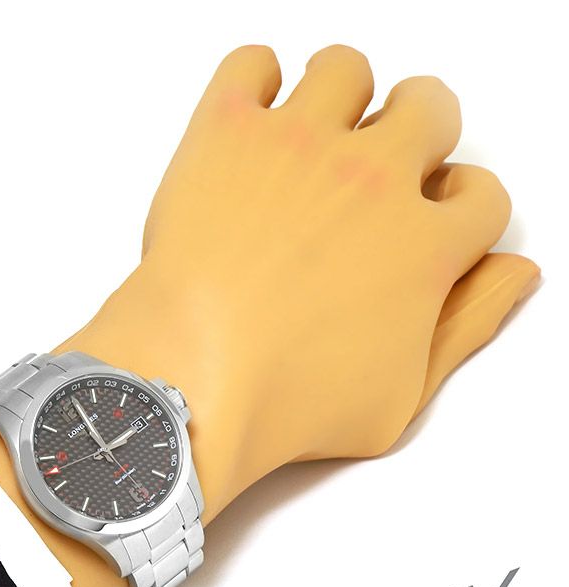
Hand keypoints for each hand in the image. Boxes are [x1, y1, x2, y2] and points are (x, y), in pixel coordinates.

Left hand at [55, 44, 538, 518]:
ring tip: (312, 141)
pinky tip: (250, 123)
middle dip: (419, 133)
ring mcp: (297, 146)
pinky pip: (251, 64)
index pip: (480, 194)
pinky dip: (254, 80)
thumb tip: (514, 273)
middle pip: (429, 108)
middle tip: (380, 170)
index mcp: (422, 243)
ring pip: (346, 70)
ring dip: (342, 97)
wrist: (190, 382)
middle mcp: (372, 178)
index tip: (435, 220)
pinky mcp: (226, 134)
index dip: (462, 207)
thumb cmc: (287, 404)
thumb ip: (466, 327)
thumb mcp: (401, 399)